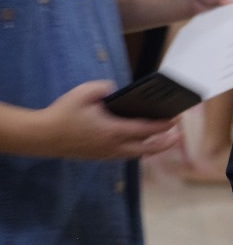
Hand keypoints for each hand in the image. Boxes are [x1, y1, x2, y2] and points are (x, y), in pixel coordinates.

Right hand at [37, 80, 180, 158]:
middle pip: (149, 148)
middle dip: (167, 142)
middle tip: (179, 134)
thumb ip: (101, 88)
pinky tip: (140, 142)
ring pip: (138, 154)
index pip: (147, 129)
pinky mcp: (100, 156)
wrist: (41, 137)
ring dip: (153, 147)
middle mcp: (114, 146)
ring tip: (164, 139)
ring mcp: (107, 154)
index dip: (164, 125)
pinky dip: (138, 150)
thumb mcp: (82, 93)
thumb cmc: (61, 114)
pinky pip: (125, 155)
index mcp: (113, 131)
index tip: (177, 118)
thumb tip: (114, 88)